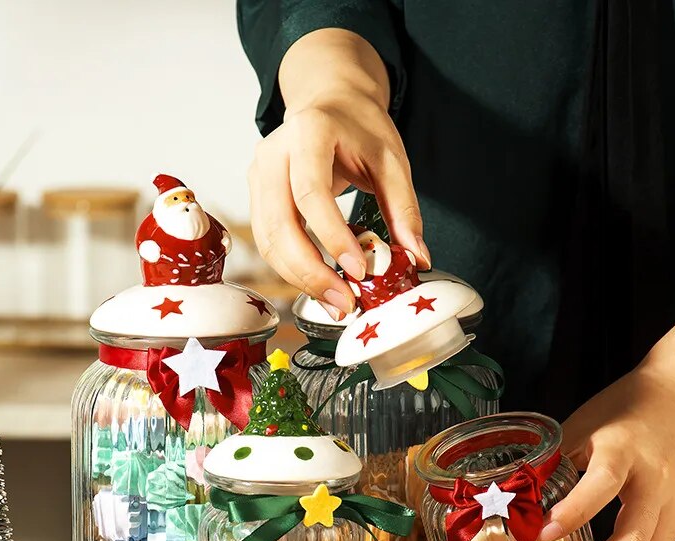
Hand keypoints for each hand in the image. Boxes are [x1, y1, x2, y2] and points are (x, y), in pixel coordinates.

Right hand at [248, 30, 429, 319]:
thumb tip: (417, 258)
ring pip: (268, 241)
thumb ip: (404, 209)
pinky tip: (320, 287)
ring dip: (299, 279)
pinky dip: (292, 271)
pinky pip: (268, 244)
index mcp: (308, 133)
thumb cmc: (359, 128)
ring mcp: (258, 176)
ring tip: (336, 302)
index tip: (358, 270)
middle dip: (311, 271)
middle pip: (280, 225)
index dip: (332, 237)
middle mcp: (273, 154)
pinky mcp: (257, 198)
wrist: (329, 102)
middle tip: (344, 302)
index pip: (311, 193)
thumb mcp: (392, 161)